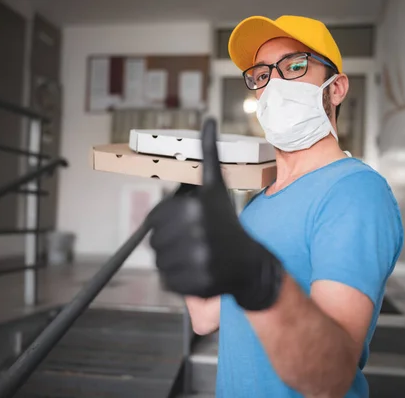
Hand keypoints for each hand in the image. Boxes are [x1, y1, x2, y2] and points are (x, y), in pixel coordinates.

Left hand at [147, 119, 283, 310]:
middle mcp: (195, 233)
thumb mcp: (216, 187)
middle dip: (169, 243)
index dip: (168, 223)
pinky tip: (197, 270)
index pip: (154, 220)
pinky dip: (178, 279)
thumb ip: (208, 154)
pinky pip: (168, 281)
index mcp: (194, 207)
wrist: (250, 262)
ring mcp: (196, 260)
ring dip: (173, 261)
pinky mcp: (196, 284)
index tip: (188, 225)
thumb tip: (208, 121)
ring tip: (196, 255)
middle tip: (192, 242)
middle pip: (154, 242)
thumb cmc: (227, 223)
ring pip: (159, 263)